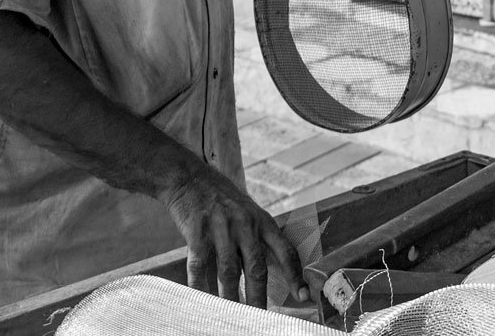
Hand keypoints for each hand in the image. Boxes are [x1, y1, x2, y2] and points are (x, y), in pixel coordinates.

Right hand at [161, 164, 307, 308]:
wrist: (190, 178)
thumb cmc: (222, 199)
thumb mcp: (248, 212)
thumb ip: (257, 238)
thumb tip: (268, 272)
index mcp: (262, 220)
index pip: (285, 250)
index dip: (295, 275)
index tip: (304, 295)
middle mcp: (245, 224)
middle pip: (257, 267)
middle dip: (260, 296)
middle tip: (261, 317)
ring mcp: (221, 227)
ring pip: (230, 271)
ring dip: (231, 296)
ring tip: (231, 314)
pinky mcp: (197, 231)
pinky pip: (200, 265)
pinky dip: (200, 286)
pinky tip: (201, 299)